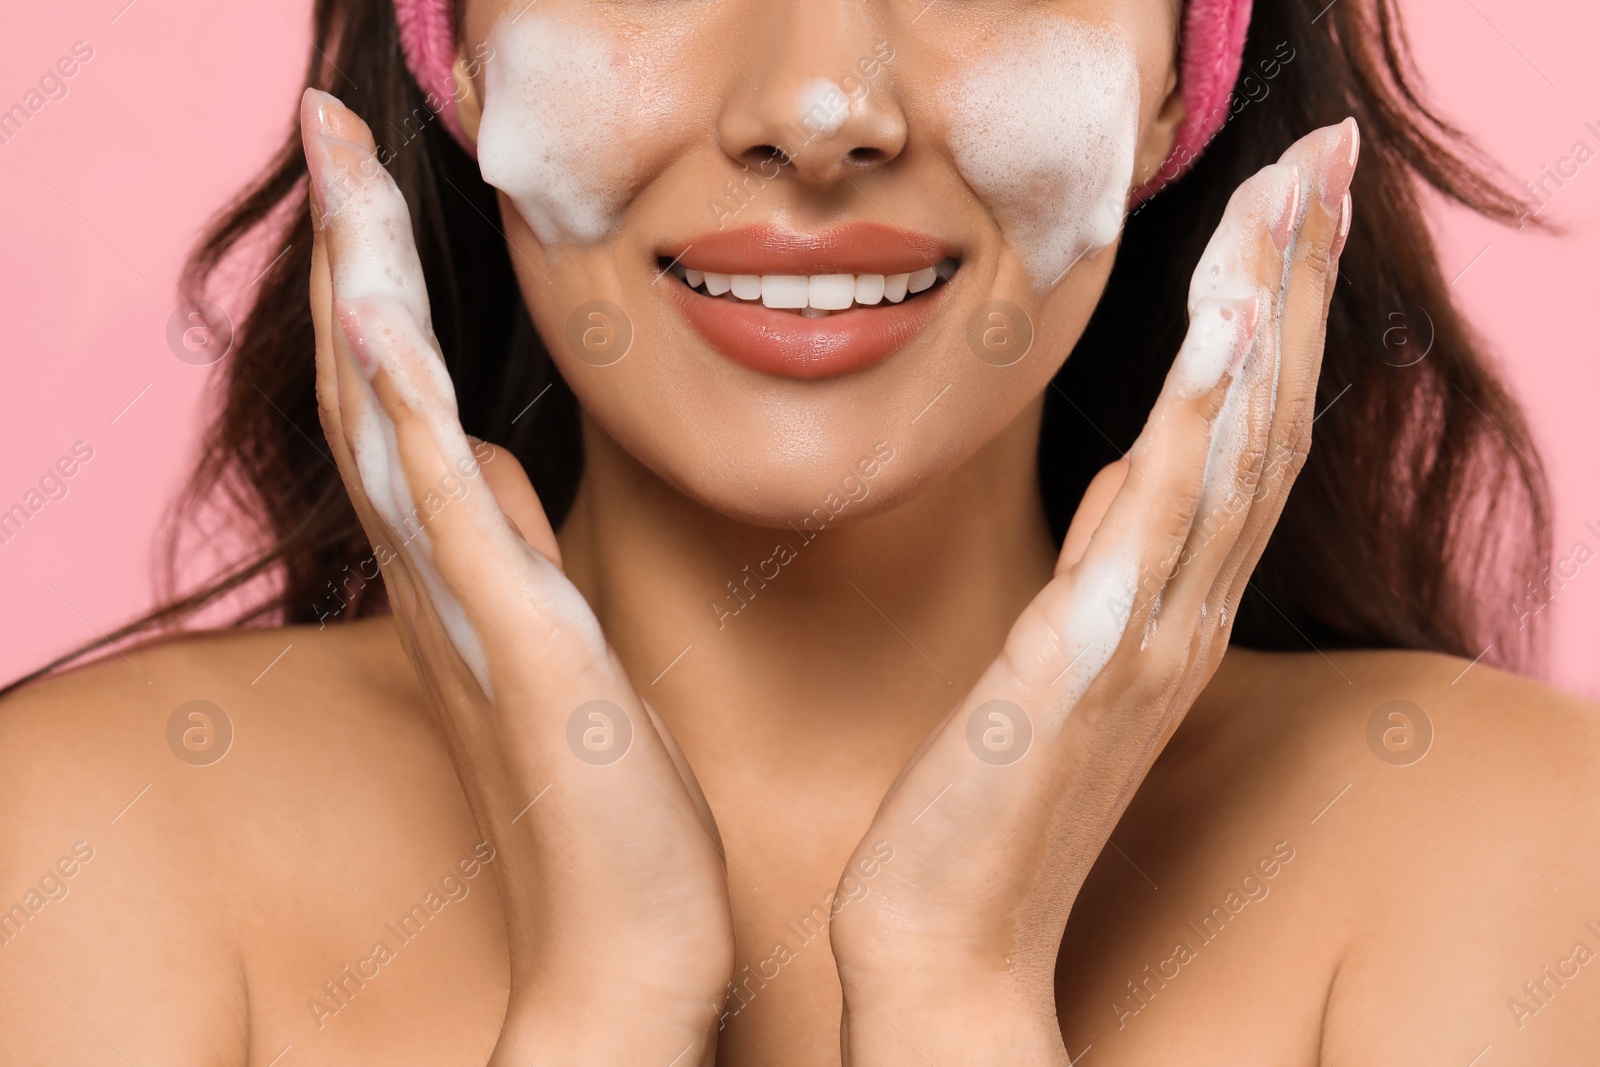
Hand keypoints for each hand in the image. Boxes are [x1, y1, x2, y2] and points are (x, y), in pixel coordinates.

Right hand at [299, 89, 734, 1064]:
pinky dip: (407, 410)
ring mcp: (469, 609)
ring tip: (341, 162)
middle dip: (353, 247)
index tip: (373, 180)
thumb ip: (514, 548)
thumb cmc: (607, 798)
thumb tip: (489, 459)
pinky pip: (444, 508)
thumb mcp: (560, 642)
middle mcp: (440, 579)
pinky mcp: (515, 645)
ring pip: (389, 418)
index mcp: (461, 573)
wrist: (630, 935)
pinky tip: (383, 320)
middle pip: (370, 383)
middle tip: (328, 120)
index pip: (398, 403)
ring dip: (365, 286)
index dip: (377, 286)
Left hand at [829, 120, 1359, 1063]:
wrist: (944, 935)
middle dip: (1296, 283)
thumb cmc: (991, 797)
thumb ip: (1105, 563)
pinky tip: (1220, 347)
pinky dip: (1196, 435)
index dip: (1280, 318)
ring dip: (1266, 322)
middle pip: (1263, 423)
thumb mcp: (1057, 655)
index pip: (1246, 437)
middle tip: (1323, 160)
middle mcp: (1181, 616)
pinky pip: (1153, 532)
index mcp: (1172, 607)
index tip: (1293, 210)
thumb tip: (1132, 473)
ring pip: (1231, 457)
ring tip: (1290, 202)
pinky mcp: (1078, 666)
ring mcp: (1142, 642)